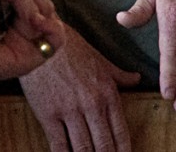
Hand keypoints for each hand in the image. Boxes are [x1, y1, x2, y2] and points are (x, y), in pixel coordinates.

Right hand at [21, 26, 140, 151]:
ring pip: (83, 149)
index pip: (121, 134)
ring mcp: (70, 111)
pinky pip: (59, 145)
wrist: (38, 36)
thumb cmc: (68, 45)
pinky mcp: (48, 114)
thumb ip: (119, 74)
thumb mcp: (98, 58)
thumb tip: (136, 79)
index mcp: (108, 93)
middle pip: (104, 147)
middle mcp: (92, 105)